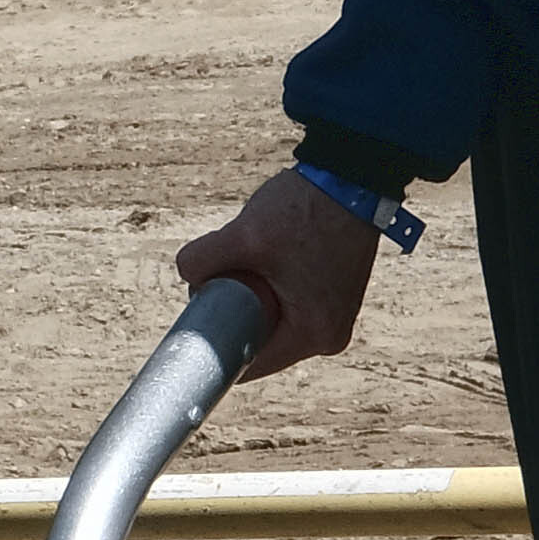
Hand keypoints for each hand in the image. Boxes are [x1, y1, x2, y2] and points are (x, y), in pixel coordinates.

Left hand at [171, 167, 381, 377]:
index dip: (216, 349)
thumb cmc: (306, 209)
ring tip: (249, 255)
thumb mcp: (243, 236)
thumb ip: (201, 260)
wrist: (352, 176)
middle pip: (259, 338)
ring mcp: (334, 314)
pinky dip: (269, 283)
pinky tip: (264, 254)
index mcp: (314, 335)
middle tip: (216, 278)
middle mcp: (330, 334)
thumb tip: (186, 275)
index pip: (250, 363)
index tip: (193, 330)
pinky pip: (287, 301)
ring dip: (250, 293)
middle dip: (233, 312)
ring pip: (270, 316)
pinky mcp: (332, 294)